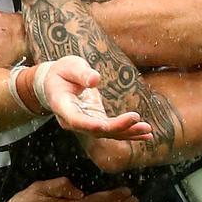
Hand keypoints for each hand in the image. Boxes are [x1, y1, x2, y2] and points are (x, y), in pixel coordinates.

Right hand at [38, 57, 152, 140]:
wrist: (54, 84)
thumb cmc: (61, 72)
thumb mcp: (69, 66)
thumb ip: (81, 73)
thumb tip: (95, 80)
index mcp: (62, 106)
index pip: (76, 120)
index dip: (90, 124)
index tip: (105, 125)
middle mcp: (73, 121)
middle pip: (96, 129)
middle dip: (117, 127)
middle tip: (137, 119)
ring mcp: (85, 124)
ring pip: (106, 133)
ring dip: (127, 133)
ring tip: (147, 131)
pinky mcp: (96, 122)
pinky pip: (112, 131)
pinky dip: (129, 133)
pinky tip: (146, 134)